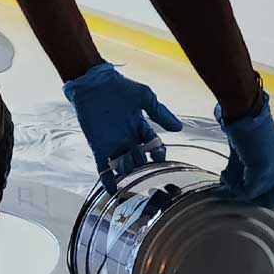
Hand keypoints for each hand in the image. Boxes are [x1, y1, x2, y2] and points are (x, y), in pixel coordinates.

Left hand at [63, 62, 182, 192]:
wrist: (94, 84)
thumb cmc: (120, 87)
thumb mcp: (145, 97)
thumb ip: (160, 113)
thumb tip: (178, 128)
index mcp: (141, 128)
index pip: (153, 147)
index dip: (157, 154)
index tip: (160, 156)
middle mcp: (128, 140)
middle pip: (139, 160)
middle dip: (142, 163)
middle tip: (141, 159)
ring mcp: (113, 145)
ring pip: (123, 166)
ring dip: (128, 170)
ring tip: (129, 168)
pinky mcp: (99, 148)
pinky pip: (103, 168)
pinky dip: (107, 180)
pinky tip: (113, 190)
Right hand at [215, 93, 273, 207]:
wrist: (245, 114)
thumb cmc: (244, 127)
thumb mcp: (246, 153)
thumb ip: (243, 171)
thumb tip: (228, 185)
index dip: (262, 194)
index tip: (243, 188)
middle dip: (253, 200)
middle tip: (237, 190)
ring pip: (258, 198)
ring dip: (240, 193)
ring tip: (227, 179)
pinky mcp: (264, 172)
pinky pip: (247, 192)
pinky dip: (232, 188)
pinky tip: (224, 175)